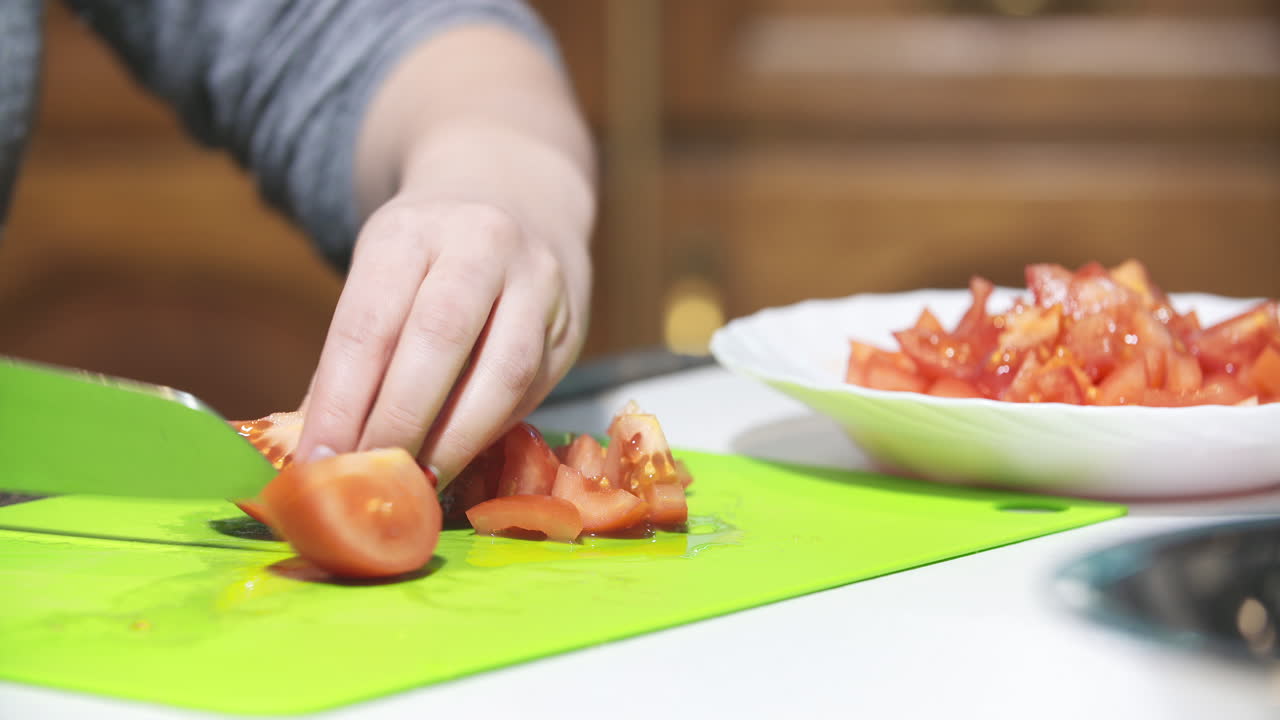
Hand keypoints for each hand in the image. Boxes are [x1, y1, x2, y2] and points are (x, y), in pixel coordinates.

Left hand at [294, 197, 588, 484]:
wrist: (517, 198)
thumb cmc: (429, 255)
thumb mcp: (379, 275)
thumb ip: (351, 358)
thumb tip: (318, 450)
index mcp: (412, 230)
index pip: (370, 322)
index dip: (342, 400)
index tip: (321, 459)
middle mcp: (482, 244)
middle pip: (439, 340)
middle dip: (401, 421)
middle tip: (371, 480)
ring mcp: (538, 281)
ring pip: (505, 371)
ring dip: (458, 438)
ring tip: (419, 480)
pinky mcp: (572, 322)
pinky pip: (534, 388)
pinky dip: (491, 429)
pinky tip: (459, 454)